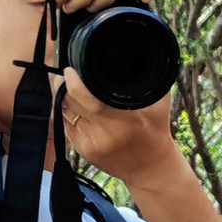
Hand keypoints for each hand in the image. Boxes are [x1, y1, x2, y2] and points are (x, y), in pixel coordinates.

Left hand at [60, 66, 179, 187]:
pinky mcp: (83, 151)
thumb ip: (149, 78)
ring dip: (62, 98)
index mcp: (123, 120)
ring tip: (67, 85)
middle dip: (63, 85)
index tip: (70, 69)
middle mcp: (104, 134)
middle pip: (70, 103)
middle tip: (66, 73)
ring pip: (66, 113)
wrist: (151, 167)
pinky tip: (73, 104)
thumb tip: (138, 53)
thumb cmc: (156, 129)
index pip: (87, 98)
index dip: (73, 82)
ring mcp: (91, 144)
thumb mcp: (159, 102)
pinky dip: (66, 112)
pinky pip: (66, 125)